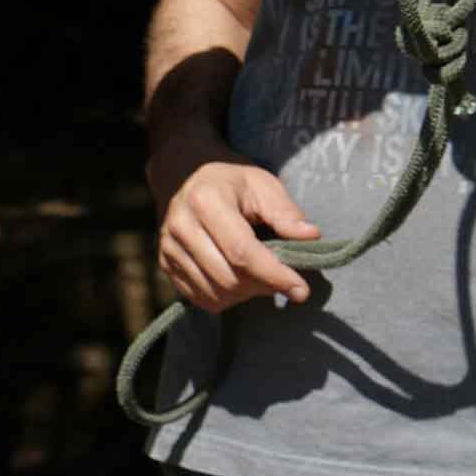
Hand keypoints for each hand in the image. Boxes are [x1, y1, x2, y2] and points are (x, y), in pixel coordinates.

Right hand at [158, 158, 321, 312]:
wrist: (184, 176)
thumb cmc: (230, 182)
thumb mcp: (262, 184)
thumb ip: (285, 211)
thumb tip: (310, 237)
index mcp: (204, 200)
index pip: (242, 252)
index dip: (274, 275)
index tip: (301, 289)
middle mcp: (180, 226)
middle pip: (228, 278)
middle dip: (263, 286)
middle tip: (283, 278)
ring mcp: (168, 248)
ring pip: (215, 294)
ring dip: (246, 294)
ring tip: (261, 276)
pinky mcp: (165, 265)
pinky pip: (201, 299)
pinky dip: (227, 299)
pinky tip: (239, 280)